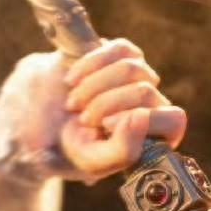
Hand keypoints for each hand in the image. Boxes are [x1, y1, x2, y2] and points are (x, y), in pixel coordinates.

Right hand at [0, 39, 186, 182]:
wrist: (36, 123)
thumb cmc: (70, 148)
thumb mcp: (93, 161)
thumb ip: (124, 151)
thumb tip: (142, 116)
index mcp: (156, 136)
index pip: (174, 120)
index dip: (139, 121)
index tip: (103, 127)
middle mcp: (154, 105)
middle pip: (145, 92)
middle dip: (106, 105)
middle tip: (81, 119)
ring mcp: (140, 76)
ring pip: (132, 68)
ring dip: (95, 86)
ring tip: (72, 103)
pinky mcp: (123, 54)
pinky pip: (121, 48)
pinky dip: (92, 64)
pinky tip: (72, 79)